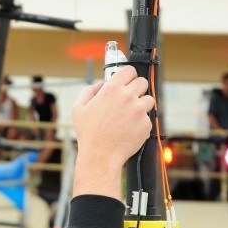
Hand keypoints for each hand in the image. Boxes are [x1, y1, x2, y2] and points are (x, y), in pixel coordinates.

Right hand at [72, 66, 154, 198]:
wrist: (100, 157)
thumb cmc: (88, 135)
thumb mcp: (79, 109)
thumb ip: (89, 91)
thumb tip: (100, 84)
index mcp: (111, 90)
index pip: (129, 70)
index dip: (128, 75)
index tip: (127, 81)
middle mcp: (127, 97)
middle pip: (142, 82)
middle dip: (136, 89)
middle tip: (129, 99)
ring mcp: (139, 111)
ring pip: (149, 100)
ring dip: (141, 106)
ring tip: (129, 116)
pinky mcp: (146, 124)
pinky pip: (148, 118)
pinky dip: (141, 123)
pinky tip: (129, 130)